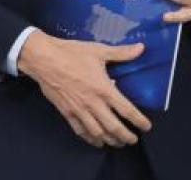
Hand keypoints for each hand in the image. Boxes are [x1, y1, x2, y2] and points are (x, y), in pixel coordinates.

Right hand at [17, 31, 151, 147]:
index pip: (126, 110)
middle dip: (126, 137)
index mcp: (104, 89)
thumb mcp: (98, 51)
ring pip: (98, 133)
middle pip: (113, 127)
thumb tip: (141, 48)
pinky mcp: (67, 113)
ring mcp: (79, 110)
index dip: (138, 120)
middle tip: (132, 140)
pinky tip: (96, 140)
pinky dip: (90, 138)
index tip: (146, 126)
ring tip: (118, 143)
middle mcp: (93, 104)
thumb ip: (121, 53)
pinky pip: (81, 131)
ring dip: (110, 140)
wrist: (44, 59)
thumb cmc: (72, 53)